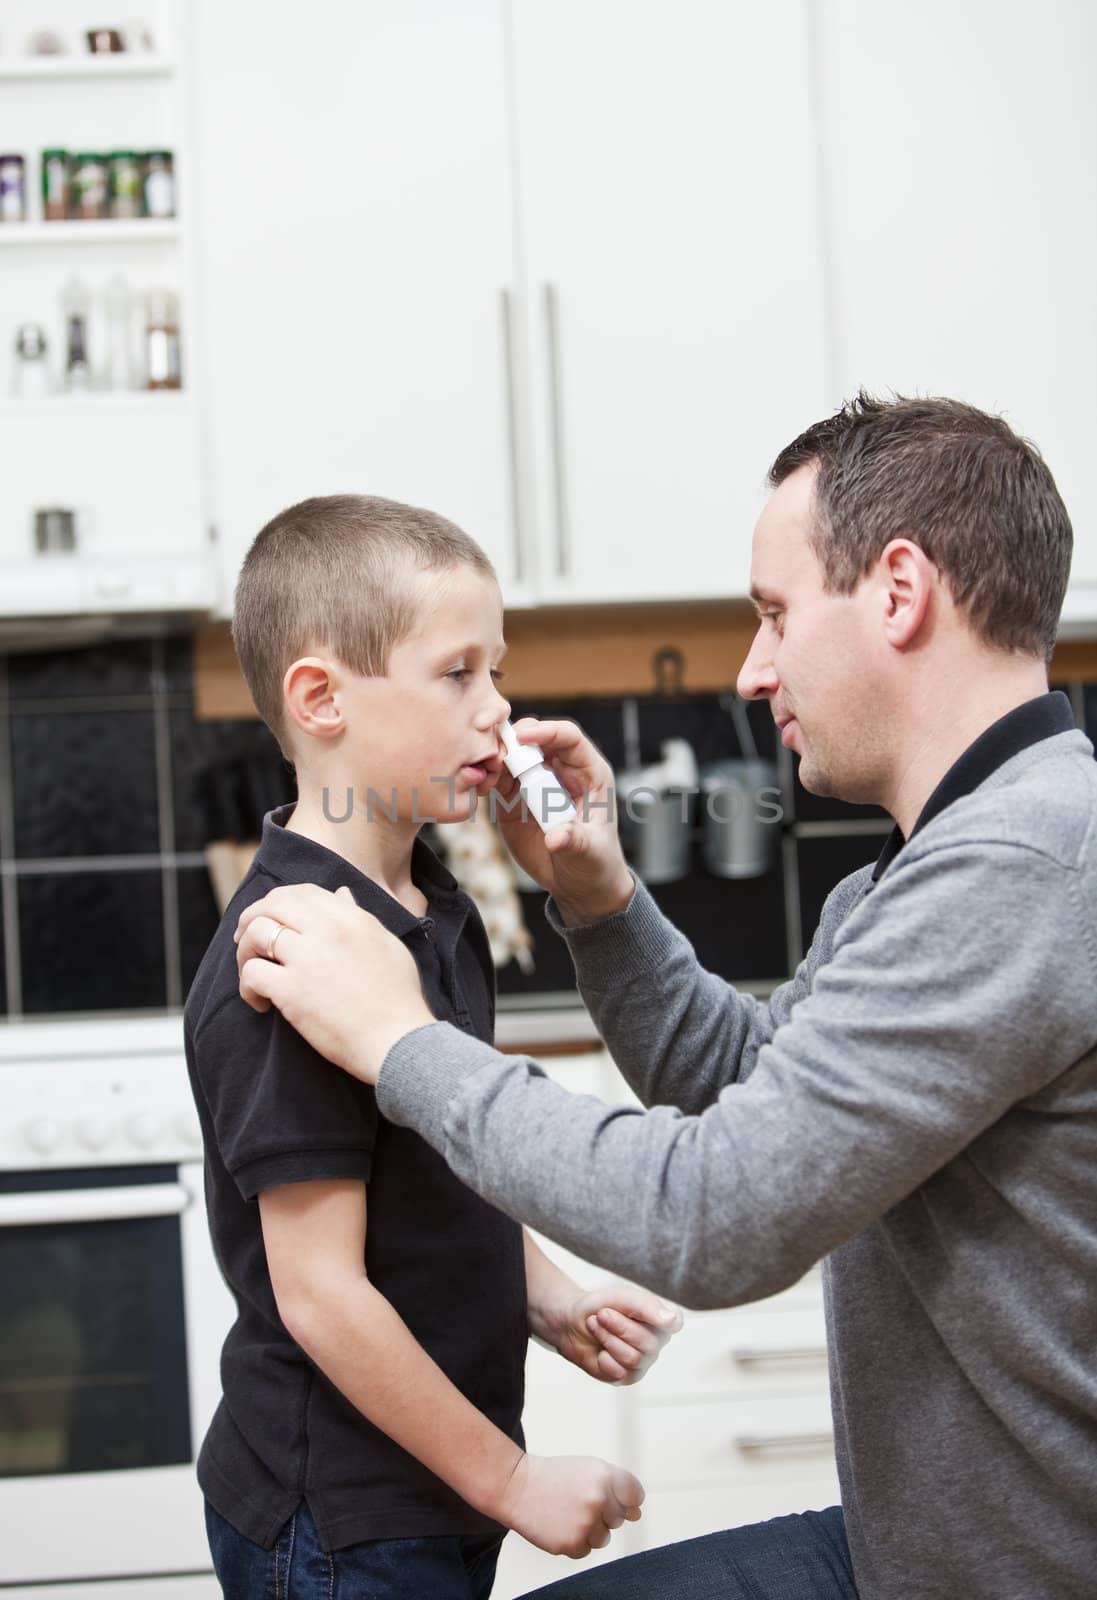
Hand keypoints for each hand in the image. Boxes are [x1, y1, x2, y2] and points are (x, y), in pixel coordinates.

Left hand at [233, 884, 434, 1082]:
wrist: (400, 1041)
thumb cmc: (399, 999)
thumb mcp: (387, 945)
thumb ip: (360, 917)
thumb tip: (341, 893)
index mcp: (352, 919)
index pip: (303, 892)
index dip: (278, 901)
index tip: (270, 918)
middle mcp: (329, 931)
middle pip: (273, 904)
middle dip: (251, 918)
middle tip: (243, 938)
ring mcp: (309, 959)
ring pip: (257, 933)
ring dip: (244, 952)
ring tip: (251, 972)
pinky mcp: (293, 991)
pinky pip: (252, 972)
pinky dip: (247, 987)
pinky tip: (260, 1003)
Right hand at [494, 717, 635, 925]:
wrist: (578, 885)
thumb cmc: (595, 863)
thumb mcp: (590, 853)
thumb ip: (575, 841)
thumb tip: (556, 838)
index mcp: (589, 773)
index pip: (569, 738)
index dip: (546, 731)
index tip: (523, 737)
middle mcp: (560, 771)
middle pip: (536, 739)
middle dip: (515, 739)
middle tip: (496, 753)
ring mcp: (536, 784)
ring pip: (513, 756)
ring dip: (496, 757)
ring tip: (483, 771)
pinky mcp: (515, 800)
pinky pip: (498, 780)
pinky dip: (487, 778)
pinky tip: (479, 785)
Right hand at [496, 1453, 643, 1557]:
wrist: (517, 1487)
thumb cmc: (554, 1477)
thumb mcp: (587, 1470)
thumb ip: (616, 1489)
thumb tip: (637, 1515)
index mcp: (605, 1475)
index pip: (635, 1495)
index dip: (625, 1499)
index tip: (611, 1498)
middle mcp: (599, 1499)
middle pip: (619, 1518)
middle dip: (602, 1513)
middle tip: (576, 1500)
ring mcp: (586, 1523)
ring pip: (604, 1537)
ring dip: (589, 1530)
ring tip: (566, 1512)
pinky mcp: (573, 1544)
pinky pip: (586, 1550)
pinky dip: (574, 1541)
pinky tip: (559, 1524)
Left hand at [553, 1283, 682, 1384]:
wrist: (571, 1323)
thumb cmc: (600, 1306)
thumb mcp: (621, 1298)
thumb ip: (647, 1306)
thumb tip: (673, 1321)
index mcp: (661, 1318)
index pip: (675, 1322)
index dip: (660, 1319)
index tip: (635, 1309)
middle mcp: (657, 1341)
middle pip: (648, 1343)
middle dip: (618, 1327)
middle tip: (601, 1315)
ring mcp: (643, 1361)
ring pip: (633, 1359)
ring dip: (607, 1340)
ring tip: (595, 1326)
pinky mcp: (627, 1377)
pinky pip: (620, 1373)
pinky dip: (603, 1359)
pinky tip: (599, 1350)